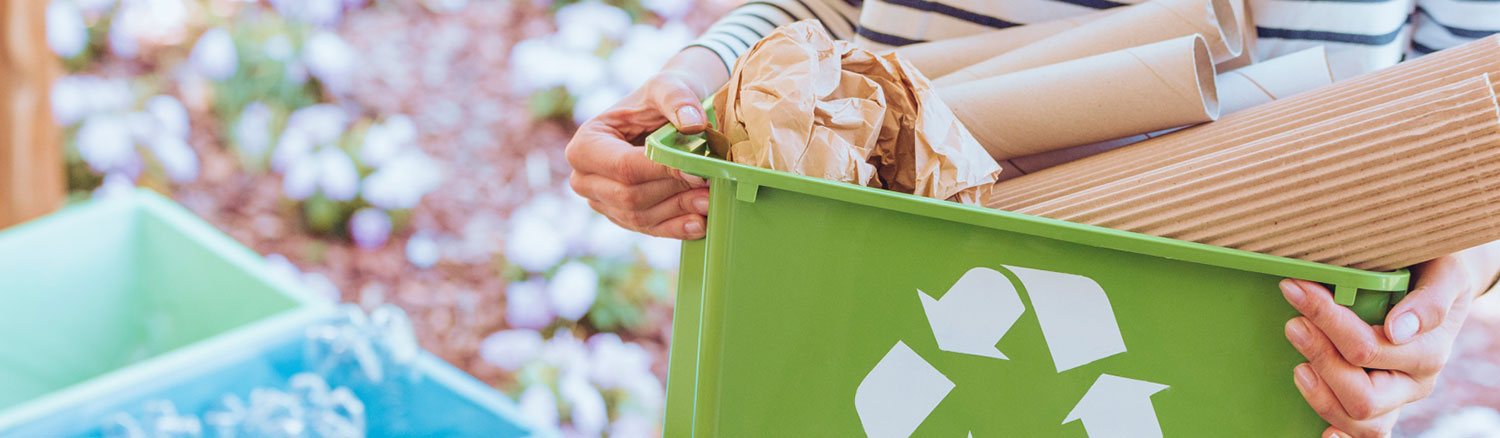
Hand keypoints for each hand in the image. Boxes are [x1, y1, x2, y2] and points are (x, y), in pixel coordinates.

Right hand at [565, 47, 726, 238]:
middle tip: (711, 186)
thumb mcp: (667, 86)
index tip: (698, 170)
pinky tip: (700, 223)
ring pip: (640, 217)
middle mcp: (584, 178)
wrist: (665, 116)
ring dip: (678, 212)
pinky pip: (648, 229)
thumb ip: (678, 98)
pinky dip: (675, 228)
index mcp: (585, 144)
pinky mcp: (622, 217)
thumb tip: (693, 123)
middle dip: (673, 193)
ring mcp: (602, 202)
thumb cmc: (660, 99)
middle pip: (630, 196)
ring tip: (712, 201)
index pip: (623, 167)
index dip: (661, 171)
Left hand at [1279, 249, 1497, 437]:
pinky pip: (1363, 434)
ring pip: (1359, 420)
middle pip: (1362, 395)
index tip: (1296, 289)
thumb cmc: (1434, 272)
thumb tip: (1399, 330)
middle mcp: (1413, 382)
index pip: (1369, 348)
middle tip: (1294, 324)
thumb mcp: (1445, 272)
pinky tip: (1323, 433)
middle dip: (1321, 359)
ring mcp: (1394, 399)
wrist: (1437, 283)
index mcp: (1428, 351)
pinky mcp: (1377, 406)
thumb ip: (1430, 300)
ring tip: (1298, 364)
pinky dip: (1341, 435)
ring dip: (1320, 395)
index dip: (1327, 319)